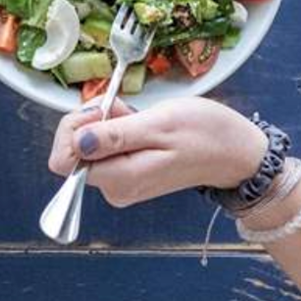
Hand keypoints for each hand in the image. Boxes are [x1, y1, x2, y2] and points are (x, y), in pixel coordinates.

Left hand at [47, 96, 267, 207]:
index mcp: (119, 179)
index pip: (62, 159)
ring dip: (106, 123)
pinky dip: (116, 129)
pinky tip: (140, 125)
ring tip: (139, 119)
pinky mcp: (128, 173)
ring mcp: (121, 182)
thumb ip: (116, 135)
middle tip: (126, 112)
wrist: (237, 153)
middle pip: (72, 150)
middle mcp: (114, 188)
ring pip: (88, 146)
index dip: (74, 128)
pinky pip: (105, 147)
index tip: (102, 112)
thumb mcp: (160, 125)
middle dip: (92, 122)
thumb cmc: (206, 135)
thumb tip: (78, 142)